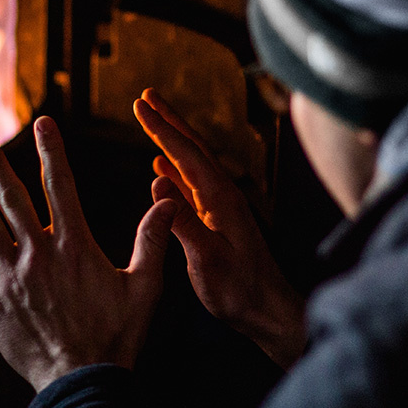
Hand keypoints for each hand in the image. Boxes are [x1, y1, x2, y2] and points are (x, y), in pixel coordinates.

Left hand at [0, 117, 177, 392]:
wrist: (81, 381)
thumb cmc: (117, 335)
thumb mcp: (145, 286)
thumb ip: (152, 240)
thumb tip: (168, 202)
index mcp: (74, 245)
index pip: (60, 186)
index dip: (50, 151)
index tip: (42, 123)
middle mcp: (38, 253)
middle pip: (11, 198)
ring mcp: (11, 276)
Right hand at [134, 89, 305, 368]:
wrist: (268, 311)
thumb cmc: (240, 290)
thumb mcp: (206, 258)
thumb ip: (182, 221)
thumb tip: (156, 183)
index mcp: (220, 198)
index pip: (186, 154)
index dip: (161, 129)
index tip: (139, 105)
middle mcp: (223, 195)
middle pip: (192, 148)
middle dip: (169, 121)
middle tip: (146, 96)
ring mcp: (221, 207)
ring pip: (191, 164)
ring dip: (170, 141)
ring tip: (152, 122)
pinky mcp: (217, 222)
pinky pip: (191, 186)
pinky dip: (174, 171)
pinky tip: (161, 170)